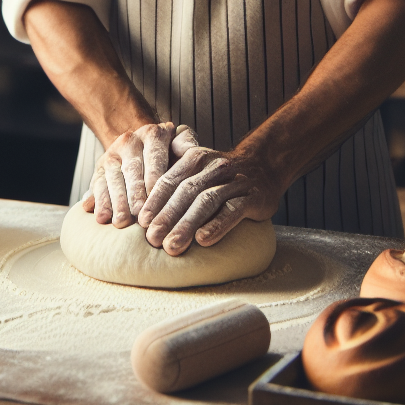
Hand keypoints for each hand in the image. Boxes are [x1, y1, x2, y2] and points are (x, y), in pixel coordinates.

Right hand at [83, 123, 199, 227]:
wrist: (141, 145)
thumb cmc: (168, 152)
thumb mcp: (179, 144)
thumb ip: (187, 146)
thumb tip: (192, 151)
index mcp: (153, 134)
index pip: (155, 156)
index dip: (155, 179)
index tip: (158, 201)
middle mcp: (130, 141)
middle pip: (132, 169)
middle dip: (134, 194)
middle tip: (138, 216)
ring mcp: (112, 154)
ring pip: (113, 177)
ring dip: (116, 201)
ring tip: (121, 222)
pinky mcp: (99, 168)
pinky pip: (97, 184)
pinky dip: (99, 202)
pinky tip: (101, 218)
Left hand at [138, 144, 280, 254]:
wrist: (265, 167)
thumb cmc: (221, 176)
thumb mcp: (198, 168)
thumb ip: (173, 179)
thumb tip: (139, 206)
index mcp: (195, 158)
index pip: (170, 179)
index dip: (154, 201)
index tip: (141, 222)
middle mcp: (214, 166)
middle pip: (185, 192)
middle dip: (167, 216)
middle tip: (152, 240)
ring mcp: (234, 181)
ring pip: (206, 201)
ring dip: (186, 225)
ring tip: (172, 246)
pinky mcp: (253, 196)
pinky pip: (233, 210)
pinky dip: (217, 225)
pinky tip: (203, 240)